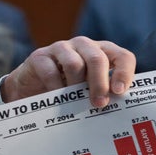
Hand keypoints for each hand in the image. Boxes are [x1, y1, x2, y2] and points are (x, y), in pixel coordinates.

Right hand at [0, 37, 134, 107]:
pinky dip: (56, 88)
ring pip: (74, 64)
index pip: (122, 56)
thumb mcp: (89, 89)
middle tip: (100, 104)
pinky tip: (57, 99)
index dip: (124, 73)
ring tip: (75, 103)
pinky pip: (51, 72)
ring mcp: (61, 48)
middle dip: (100, 83)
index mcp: (103, 52)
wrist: (31, 88)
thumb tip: (121, 109)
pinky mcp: (40, 56)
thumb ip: (105, 92)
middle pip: (98, 59)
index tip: (119, 92)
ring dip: (76, 86)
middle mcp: (84, 45)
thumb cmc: (68, 89)